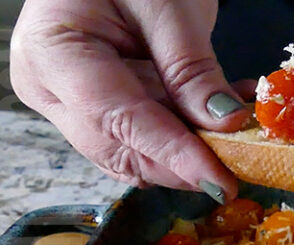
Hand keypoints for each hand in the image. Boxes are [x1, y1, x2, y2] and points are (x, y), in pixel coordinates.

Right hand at [10, 0, 256, 199]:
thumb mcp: (167, 7)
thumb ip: (191, 69)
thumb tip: (225, 123)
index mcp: (52, 53)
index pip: (118, 119)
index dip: (172, 154)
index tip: (218, 179)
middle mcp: (53, 89)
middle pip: (123, 149)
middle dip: (184, 163)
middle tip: (239, 165)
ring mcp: (75, 102)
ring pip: (137, 152)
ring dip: (194, 150)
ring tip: (241, 131)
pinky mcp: (102, 108)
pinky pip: (148, 136)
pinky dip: (191, 134)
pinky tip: (228, 115)